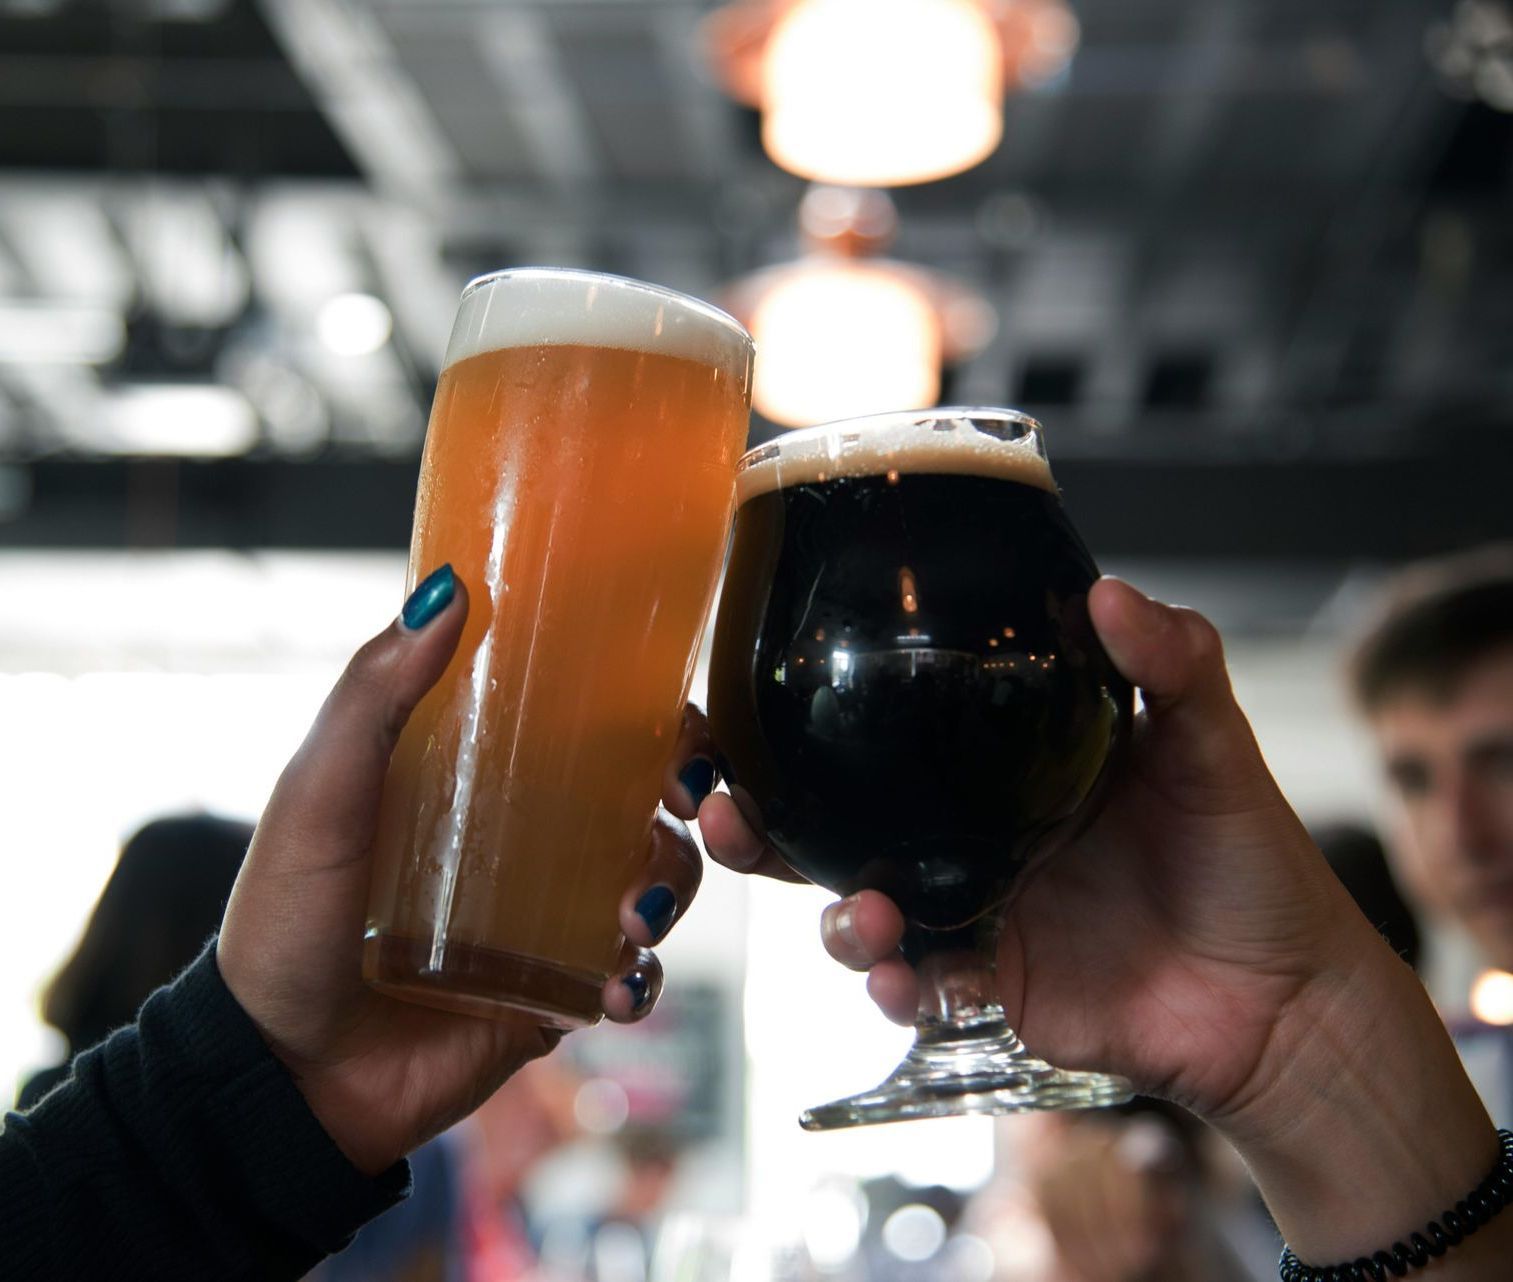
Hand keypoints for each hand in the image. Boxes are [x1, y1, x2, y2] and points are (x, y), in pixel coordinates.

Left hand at [217, 570, 709, 1175]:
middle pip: (646, 804)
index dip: (653, 721)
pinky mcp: (552, 996)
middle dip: (691, 806)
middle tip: (688, 813)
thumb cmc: (284, 923)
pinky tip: (611, 988)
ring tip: (633, 919)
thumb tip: (445, 590)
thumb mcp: (320, 794)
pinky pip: (628, 980)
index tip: (678, 728)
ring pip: (654, 886)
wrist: (278, 1075)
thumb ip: (375, 694)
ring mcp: (545, 922)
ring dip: (669, 891)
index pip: (590, 728)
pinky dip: (638, 981)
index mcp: (481, 779)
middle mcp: (527, 844)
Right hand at [701, 576, 1504, 1266]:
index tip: (742, 709)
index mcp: (1004, 766)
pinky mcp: (994, 984)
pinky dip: (896, 986)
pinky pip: (919, 983)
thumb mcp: (1213, 744)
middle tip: (723, 813)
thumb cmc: (1253, 863)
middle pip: (841, 826)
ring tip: (859, 920)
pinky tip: (904, 981)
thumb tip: (1109, 592)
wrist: (1288, 1000)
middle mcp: (973, 835)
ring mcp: (978, 911)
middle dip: (767, 828)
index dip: (808, 728)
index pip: (887, 736)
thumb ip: (1172, 663)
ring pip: (861, 908)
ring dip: (833, 916)